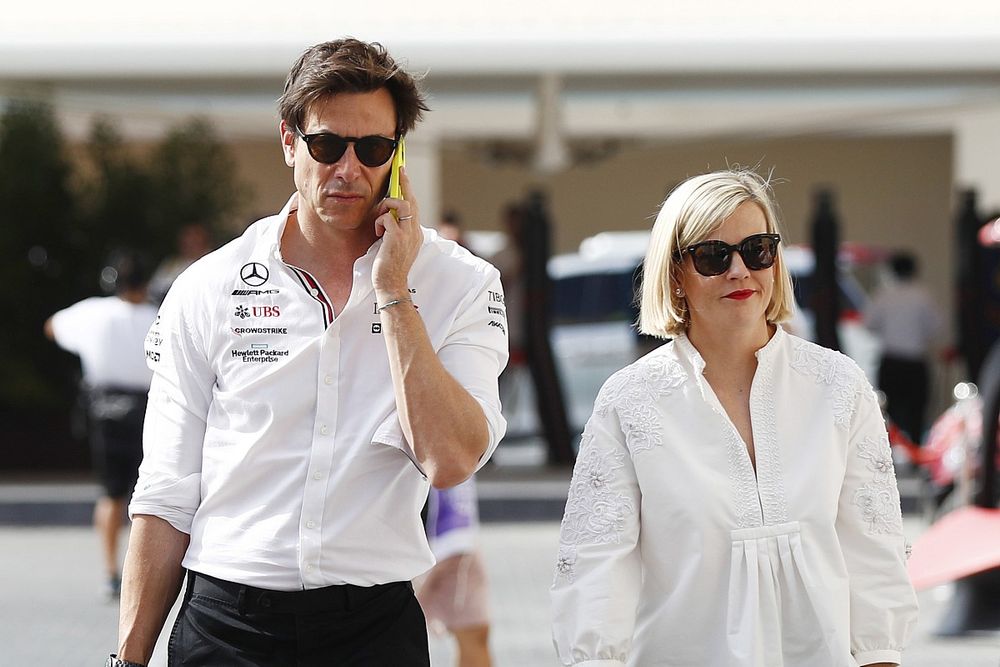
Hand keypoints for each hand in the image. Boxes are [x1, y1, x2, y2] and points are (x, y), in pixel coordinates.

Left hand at [373, 166, 420, 296]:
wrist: (391, 285)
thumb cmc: (390, 268)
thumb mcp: (396, 246)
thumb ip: (396, 231)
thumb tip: (387, 218)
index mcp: (416, 233)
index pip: (414, 206)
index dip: (409, 191)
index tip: (404, 177)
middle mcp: (415, 231)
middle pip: (412, 199)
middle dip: (405, 182)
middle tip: (399, 169)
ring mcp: (408, 234)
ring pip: (401, 204)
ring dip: (387, 206)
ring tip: (380, 219)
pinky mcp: (397, 238)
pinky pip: (386, 218)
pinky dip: (379, 222)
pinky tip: (377, 233)